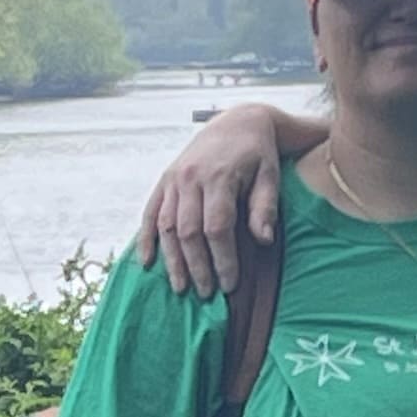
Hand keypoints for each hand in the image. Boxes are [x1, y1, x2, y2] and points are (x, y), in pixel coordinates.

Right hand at [135, 102, 289, 296]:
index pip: (217, 227)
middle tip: (206, 294)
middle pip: (188, 231)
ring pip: (166, 226)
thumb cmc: (258, 154)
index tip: (230, 284)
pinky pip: (150, 213)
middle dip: (197, 266)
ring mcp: (173, 179)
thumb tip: (263, 241)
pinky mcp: (164, 181)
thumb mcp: (270, 176)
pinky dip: (146, 239)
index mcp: (218, 177)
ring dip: (172, 260)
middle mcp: (190, 178)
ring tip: (181, 288)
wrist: (237, 122)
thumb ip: (264, 207)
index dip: (223, 259)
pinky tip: (147, 263)